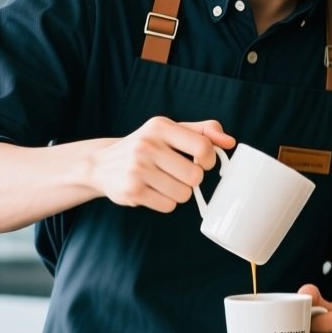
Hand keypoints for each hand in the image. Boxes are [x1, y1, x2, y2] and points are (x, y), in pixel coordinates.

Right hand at [87, 117, 235, 212]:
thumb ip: (202, 132)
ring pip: (184, 194)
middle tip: (177, 173)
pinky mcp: (132, 191)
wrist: (101, 164)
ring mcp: (137, 169)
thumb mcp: (170, 131)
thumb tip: (230, 142)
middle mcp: (147, 145)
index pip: (203, 147)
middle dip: (192, 179)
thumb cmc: (146, 146)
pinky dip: (165, 202)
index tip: (202, 162)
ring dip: (179, 192)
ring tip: (162, 182)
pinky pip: (168, 206)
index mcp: (160, 126)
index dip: (210, 159)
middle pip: (195, 176)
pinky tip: (152, 191)